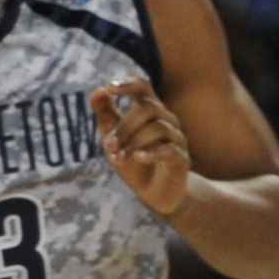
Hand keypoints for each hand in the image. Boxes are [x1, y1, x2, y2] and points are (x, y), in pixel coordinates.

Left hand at [90, 80, 195, 223]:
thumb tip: (97, 91)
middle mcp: (167, 120)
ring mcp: (177, 139)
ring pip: (158, 128)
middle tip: (109, 145)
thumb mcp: (114, 138)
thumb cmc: (133, 161)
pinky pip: (169, 150)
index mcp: (150, 110)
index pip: (143, 87)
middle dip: (124, 126)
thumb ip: (105, 114)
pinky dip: (152, 153)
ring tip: (118, 158)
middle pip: (148, 109)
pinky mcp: (181, 159)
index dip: (129, 84)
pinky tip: (138, 158)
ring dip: (133, 142)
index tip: (110, 88)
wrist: (153, 193)